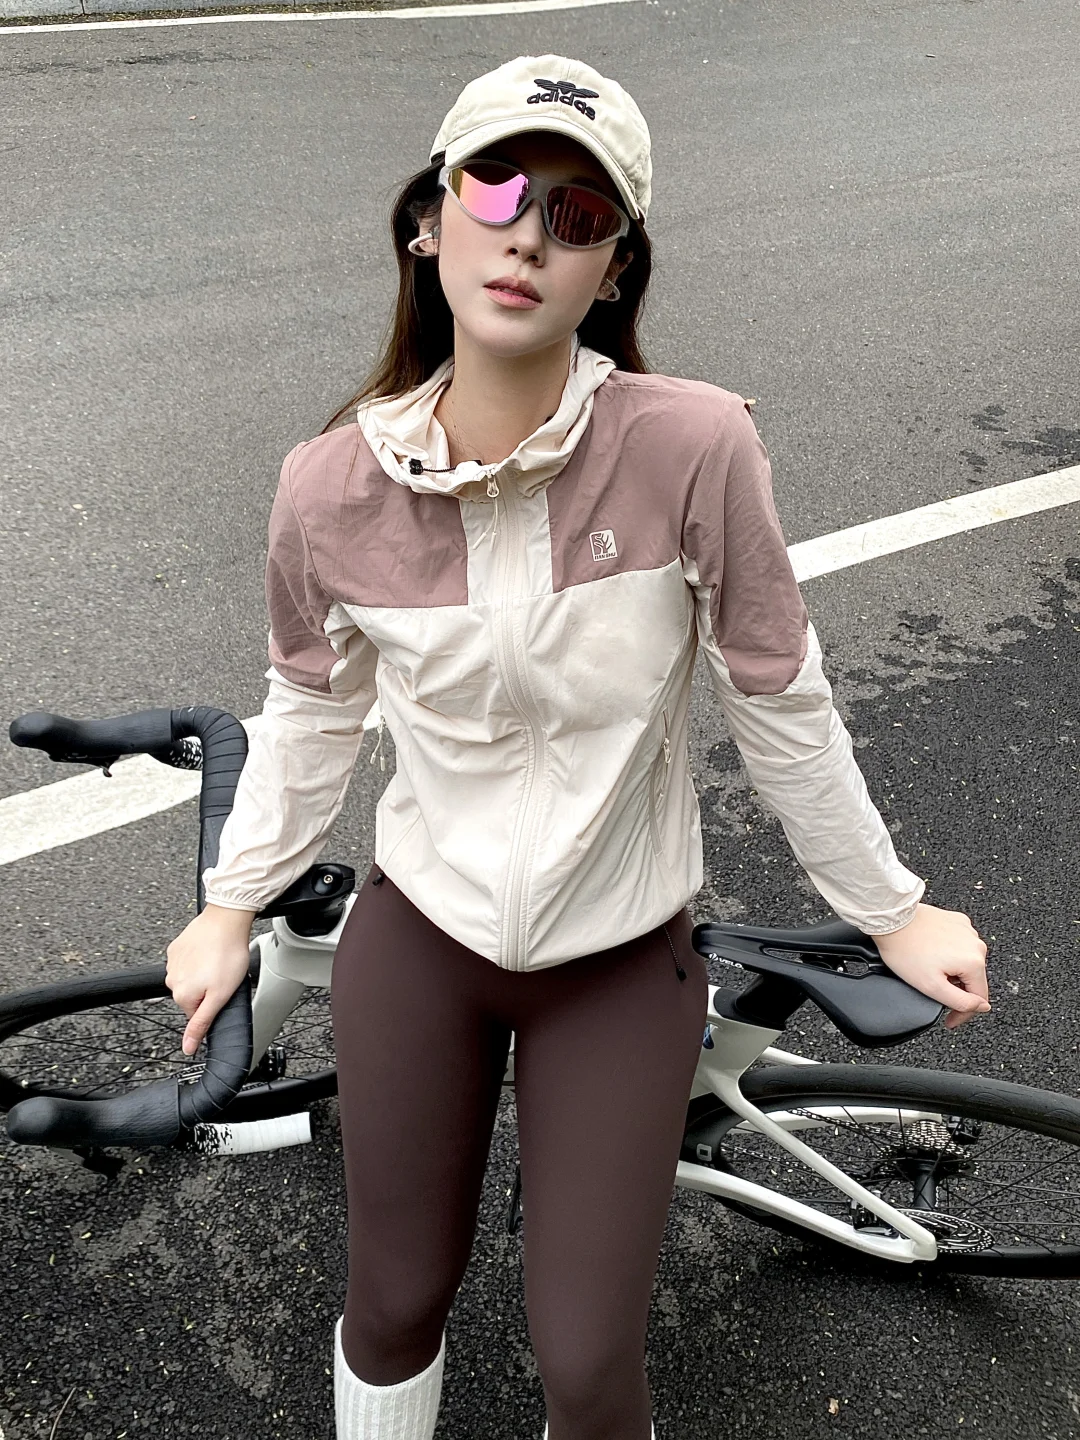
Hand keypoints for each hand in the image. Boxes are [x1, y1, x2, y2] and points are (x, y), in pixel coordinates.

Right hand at [165, 904, 256, 1055]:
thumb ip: (201, 1023)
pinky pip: (188, 961)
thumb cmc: (227, 955)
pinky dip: (200, 958)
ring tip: (218, 960)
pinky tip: (211, 951)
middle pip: (193, 995)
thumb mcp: (219, 996)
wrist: (225, 921)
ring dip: (204, 973)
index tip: (222, 990)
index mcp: (181, 995)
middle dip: (208, 989)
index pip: (196, 1013)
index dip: (213, 1003)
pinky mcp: (177, 947)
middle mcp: (171, 979)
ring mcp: (173, 962)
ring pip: (191, 978)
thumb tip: (187, 1048)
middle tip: (223, 975)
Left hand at [872, 902, 990, 1029]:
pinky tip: (931, 953)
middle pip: (972, 979)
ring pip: (966, 962)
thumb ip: (961, 1002)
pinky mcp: (957, 922)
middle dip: (955, 989)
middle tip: (932, 989)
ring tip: (929, 968)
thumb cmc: (906, 950)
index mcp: (974, 961)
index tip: (949, 1020)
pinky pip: (959, 946)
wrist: (892, 921)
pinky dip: (949, 954)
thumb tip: (982, 1007)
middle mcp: (976, 944)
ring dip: (952, 971)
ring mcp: (967, 930)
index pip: (979, 999)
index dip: (963, 1014)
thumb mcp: (932, 987)